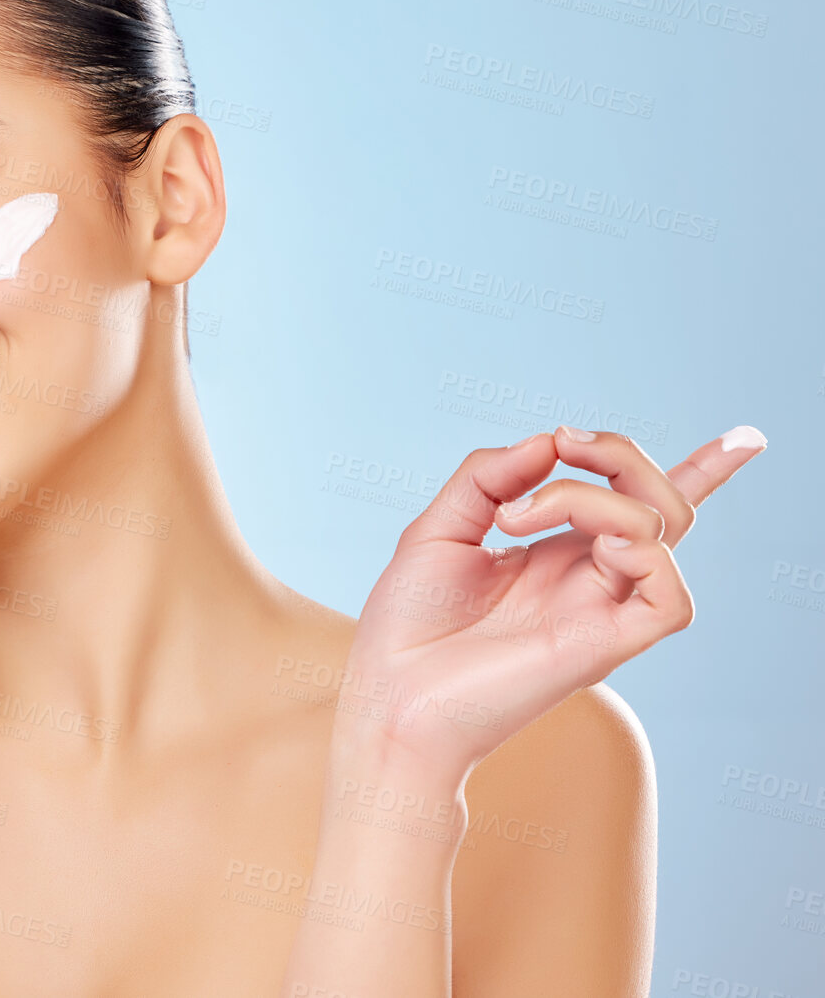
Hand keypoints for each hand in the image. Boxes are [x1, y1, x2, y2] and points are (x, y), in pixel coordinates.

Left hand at [341, 424, 767, 776]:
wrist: (390, 696)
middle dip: (618, 452)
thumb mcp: (439, 527)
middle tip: (561, 442)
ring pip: (659, 530)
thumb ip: (489, 476)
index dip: (698, 472)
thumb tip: (548, 440)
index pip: (636, 508)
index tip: (745, 439)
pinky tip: (587, 547)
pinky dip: (643, 553)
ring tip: (514, 515)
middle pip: (657, 503)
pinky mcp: (604, 647)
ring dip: (592, 496)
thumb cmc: (407, 626)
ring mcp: (599, 612)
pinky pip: (670, 599)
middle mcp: (587, 580)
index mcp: (554, 555)